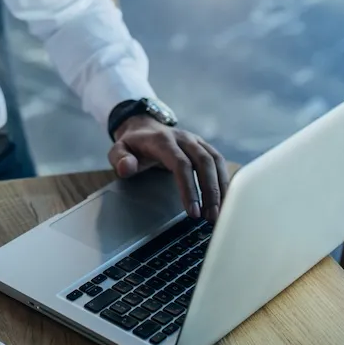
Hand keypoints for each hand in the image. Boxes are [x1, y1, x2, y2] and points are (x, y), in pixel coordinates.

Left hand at [108, 117, 229, 221]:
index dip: (189, 188)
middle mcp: (183, 138)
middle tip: (210, 217)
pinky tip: (225, 199)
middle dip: (210, 192)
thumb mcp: (118, 150)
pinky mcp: (204, 146)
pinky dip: (224, 180)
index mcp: (163, 141)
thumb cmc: (133, 144)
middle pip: (204, 163)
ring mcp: (195, 141)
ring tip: (219, 213)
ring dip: (221, 188)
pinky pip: (219, 161)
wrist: (144, 127)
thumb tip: (127, 167)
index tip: (192, 212)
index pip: (181, 164)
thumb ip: (120, 159)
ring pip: (216, 161)